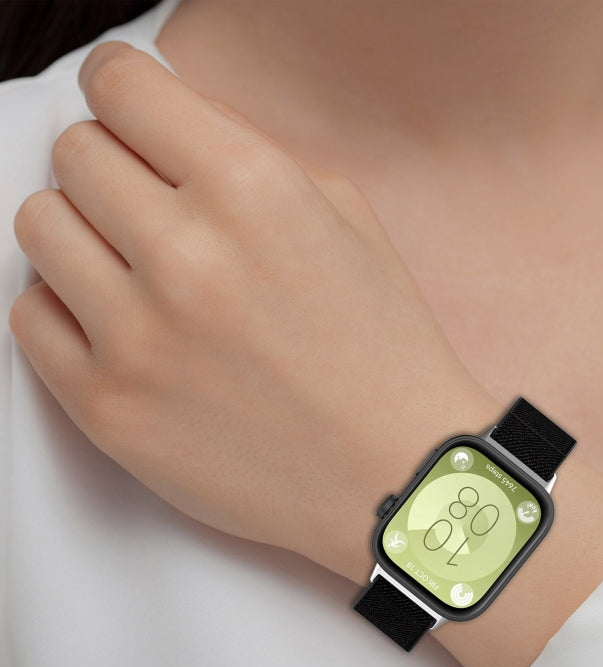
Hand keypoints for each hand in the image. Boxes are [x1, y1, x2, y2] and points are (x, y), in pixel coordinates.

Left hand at [10, 42, 498, 577]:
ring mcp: (137, 339)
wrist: (392, 469)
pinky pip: (30, 317)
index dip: (124, 90)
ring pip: (39, 226)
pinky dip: (67, 307)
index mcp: (254, 193)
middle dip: (112, 164)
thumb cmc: (382, 350)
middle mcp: (186, 256)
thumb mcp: (347, 221)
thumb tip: (167, 132)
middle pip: (76, 153)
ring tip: (135, 267)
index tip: (131, 110)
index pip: (121, 86)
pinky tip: (122, 325)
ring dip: (84, 233)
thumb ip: (251, 156)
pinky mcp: (107, 409)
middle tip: (151, 202)